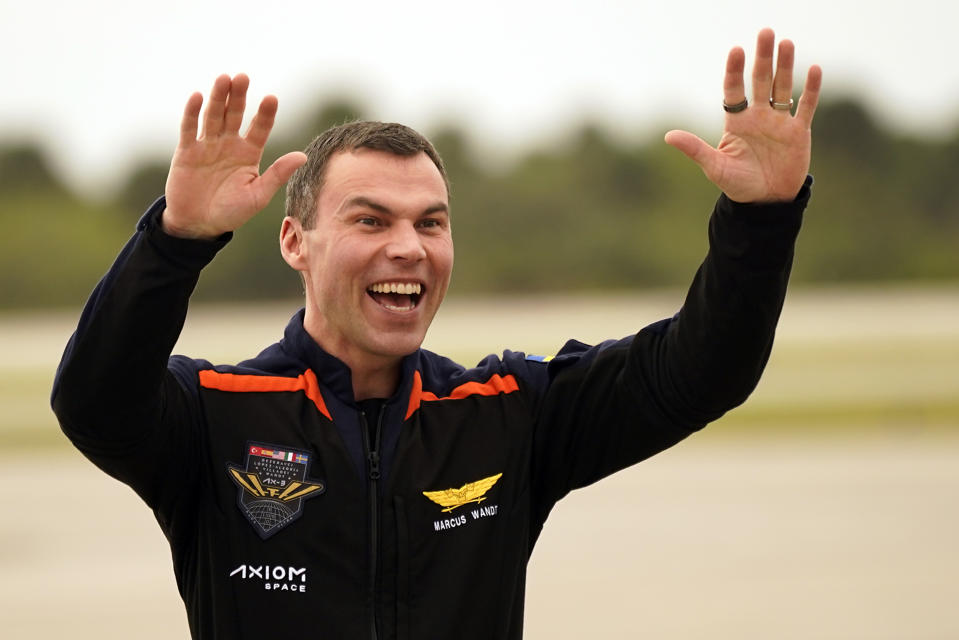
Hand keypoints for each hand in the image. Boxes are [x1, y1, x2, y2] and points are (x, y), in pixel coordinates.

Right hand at [163, 74, 306, 238]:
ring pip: (213, 116)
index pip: (259, 128)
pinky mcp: (186, 151)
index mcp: (249, 153)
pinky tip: (197, 96)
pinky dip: (192, 113)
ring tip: (224, 78)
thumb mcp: (258, 195)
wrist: (199, 225)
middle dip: (239, 96)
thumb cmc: (232, 212)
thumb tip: (303, 156)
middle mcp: (229, 144)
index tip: (271, 98)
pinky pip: (189, 128)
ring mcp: (207, 145)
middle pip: (235, 115)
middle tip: (243, 77)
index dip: (265, 114)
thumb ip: (278, 174)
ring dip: (217, 97)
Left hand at [664, 28, 822, 203]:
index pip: (734, 90)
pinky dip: (810, 89)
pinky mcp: (799, 132)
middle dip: (762, 58)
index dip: (735, 71)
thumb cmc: (738, 185)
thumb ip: (695, 149)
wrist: (765, 203)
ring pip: (783, 88)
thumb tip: (667, 136)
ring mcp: (779, 122)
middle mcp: (758, 116)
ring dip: (786, 66)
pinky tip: (814, 69)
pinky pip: (806, 107)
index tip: (736, 50)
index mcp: (737, 122)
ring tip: (786, 43)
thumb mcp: (715, 167)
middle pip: (761, 81)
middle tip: (765, 32)